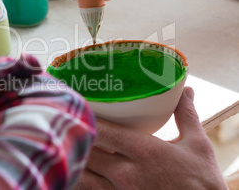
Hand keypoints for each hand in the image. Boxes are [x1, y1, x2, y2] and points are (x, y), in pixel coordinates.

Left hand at [74, 87, 228, 188]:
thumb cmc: (202, 180)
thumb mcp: (197, 144)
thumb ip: (186, 114)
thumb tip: (186, 90)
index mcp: (144, 151)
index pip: (102, 130)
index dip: (84, 116)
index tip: (76, 105)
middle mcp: (127, 173)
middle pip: (86, 150)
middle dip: (76, 136)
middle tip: (68, 123)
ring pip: (82, 175)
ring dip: (74, 160)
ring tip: (69, 147)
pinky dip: (80, 180)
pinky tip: (79, 170)